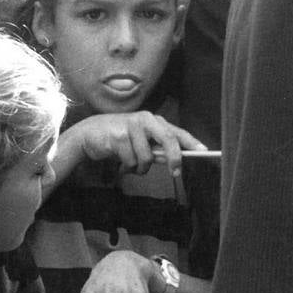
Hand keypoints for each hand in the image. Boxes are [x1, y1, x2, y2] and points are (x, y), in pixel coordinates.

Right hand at [65, 112, 204, 176]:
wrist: (88, 134)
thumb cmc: (117, 138)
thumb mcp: (139, 143)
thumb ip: (156, 149)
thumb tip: (174, 160)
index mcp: (152, 120)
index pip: (176, 132)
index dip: (191, 142)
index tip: (204, 152)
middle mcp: (144, 119)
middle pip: (168, 139)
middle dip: (174, 158)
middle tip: (175, 173)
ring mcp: (130, 126)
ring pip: (147, 157)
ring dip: (139, 168)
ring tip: (129, 165)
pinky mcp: (118, 137)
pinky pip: (131, 161)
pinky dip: (126, 167)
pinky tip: (119, 163)